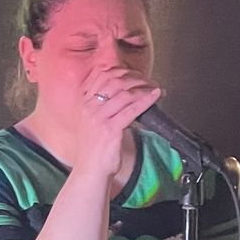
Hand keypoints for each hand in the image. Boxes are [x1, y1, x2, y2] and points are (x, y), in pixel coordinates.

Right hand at [77, 64, 160, 179]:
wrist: (90, 170)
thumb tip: (121, 94)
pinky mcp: (110, 130)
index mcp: (84, 104)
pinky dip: (146, 100)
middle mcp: (90, 108)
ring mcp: (99, 119)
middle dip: (135, 77)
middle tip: (148, 80)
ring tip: (154, 88)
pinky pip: (131, 110)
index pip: (101, 76)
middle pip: (114, 81)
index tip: (133, 72)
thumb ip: (100, 106)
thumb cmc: (93, 148)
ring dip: (144, 88)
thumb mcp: (91, 122)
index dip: (120, 70)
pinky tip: (155, 96)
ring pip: (125, 94)